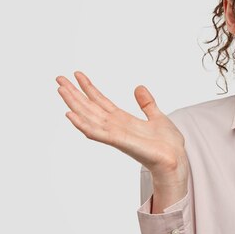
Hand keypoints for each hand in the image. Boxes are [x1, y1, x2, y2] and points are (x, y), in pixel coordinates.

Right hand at [56, 71, 187, 186]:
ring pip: (89, 116)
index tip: (78, 74)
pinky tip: (71, 115)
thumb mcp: (157, 116)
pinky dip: (83, 124)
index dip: (89, 88)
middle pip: (90, 107)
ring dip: (74, 104)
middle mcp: (115, 126)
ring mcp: (115, 134)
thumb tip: (139, 87)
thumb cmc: (167, 144)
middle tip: (59, 78)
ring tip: (61, 89)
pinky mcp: (120, 142)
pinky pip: (97, 132)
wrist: (176, 159)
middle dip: (74, 93)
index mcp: (123, 120)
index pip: (101, 101)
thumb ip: (147, 104)